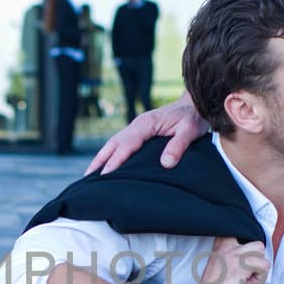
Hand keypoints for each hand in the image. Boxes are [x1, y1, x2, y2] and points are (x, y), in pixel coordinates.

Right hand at [85, 97, 208, 174]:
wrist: (195, 103)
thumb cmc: (193, 117)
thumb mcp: (190, 130)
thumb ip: (178, 146)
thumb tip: (165, 163)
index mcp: (146, 124)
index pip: (127, 144)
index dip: (115, 160)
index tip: (105, 175)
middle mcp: (137, 124)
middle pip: (113, 143)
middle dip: (100, 161)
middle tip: (88, 179)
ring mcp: (137, 127)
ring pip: (114, 143)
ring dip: (101, 158)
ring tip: (90, 175)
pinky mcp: (139, 131)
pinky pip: (121, 143)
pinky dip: (110, 154)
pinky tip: (106, 165)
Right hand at [185, 237, 268, 283]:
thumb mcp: (217, 265)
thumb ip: (229, 258)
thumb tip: (248, 259)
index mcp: (220, 245)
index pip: (243, 235)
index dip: (248, 252)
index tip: (241, 266)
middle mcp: (227, 246)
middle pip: (256, 244)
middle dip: (256, 261)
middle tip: (244, 274)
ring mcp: (235, 254)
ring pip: (261, 253)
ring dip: (257, 271)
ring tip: (244, 280)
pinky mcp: (243, 266)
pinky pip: (264, 266)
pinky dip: (257, 281)